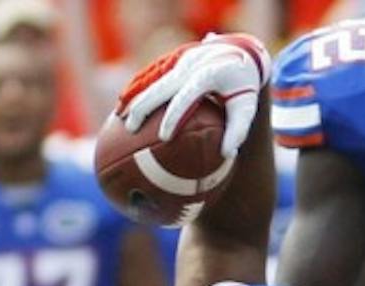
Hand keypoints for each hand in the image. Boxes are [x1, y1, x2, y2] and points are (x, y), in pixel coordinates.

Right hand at [120, 33, 271, 157]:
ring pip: (149, 78)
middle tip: (131, 129)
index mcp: (210, 75)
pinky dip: (134, 88)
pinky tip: (121, 104)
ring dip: (132, 97)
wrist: (242, 50)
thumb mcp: (247, 107)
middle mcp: (192, 64)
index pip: (187, 97)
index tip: (164, 137)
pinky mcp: (172, 58)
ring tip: (118, 118)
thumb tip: (228, 155)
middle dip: (143, 108)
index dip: (174, 116)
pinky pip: (148, 74)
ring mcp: (179, 59)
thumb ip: (239, 129)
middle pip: (160, 87)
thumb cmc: (243, 87)